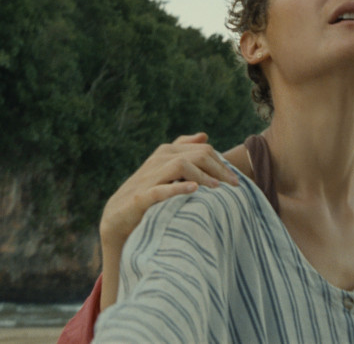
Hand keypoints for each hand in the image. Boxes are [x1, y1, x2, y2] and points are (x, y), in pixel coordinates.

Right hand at [99, 133, 237, 309]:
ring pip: (179, 165)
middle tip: (235, 184)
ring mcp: (148, 178)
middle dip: (218, 168)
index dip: (220, 162)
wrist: (118, 219)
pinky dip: (177, 188)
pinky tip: (194, 190)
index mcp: (165, 153)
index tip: (236, 178)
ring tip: (217, 187)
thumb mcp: (165, 171)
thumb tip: (204, 135)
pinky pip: (159, 190)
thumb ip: (183, 151)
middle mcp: (157, 161)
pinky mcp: (140, 198)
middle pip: (194, 155)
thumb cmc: (147, 194)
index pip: (200, 150)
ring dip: (201, 175)